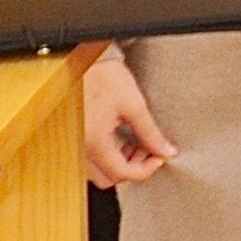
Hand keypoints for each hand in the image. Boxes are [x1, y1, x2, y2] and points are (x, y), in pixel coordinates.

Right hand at [82, 48, 174, 185]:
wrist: (80, 62)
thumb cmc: (102, 77)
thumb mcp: (134, 104)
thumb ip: (151, 132)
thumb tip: (166, 150)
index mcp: (96, 143)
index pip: (124, 173)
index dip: (147, 168)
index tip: (159, 156)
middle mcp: (81, 148)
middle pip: (110, 178)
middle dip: (134, 168)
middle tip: (148, 150)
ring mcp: (76, 145)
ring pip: (99, 171)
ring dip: (120, 163)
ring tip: (135, 142)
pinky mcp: (74, 138)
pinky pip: (91, 160)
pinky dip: (108, 156)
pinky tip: (119, 139)